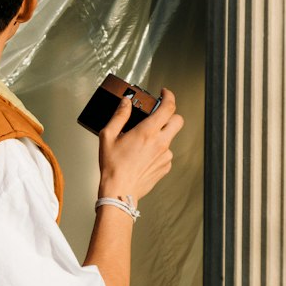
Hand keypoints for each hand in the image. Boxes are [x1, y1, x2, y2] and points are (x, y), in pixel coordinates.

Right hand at [97, 87, 182, 203]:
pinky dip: (158, 150)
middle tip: (159, 114)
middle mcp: (161, 142)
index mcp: (147, 131)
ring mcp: (165, 156)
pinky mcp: (165, 167)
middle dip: (171, 114)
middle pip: (178, 120)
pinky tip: (144, 156)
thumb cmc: (112, 167)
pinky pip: (166, 153)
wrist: (120, 191)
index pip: (168, 107)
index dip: (169, 96)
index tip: (164, 93)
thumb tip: (126, 102)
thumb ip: (119, 115)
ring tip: (143, 142)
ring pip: (171, 137)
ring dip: (162, 134)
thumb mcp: (108, 136)